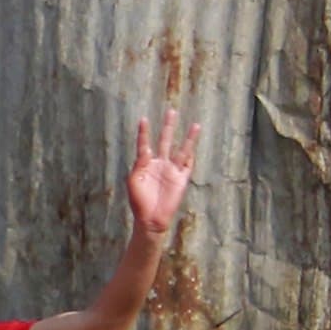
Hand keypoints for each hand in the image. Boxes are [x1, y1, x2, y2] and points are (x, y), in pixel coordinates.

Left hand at [126, 109, 199, 234]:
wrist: (150, 218)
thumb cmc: (139, 201)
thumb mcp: (134, 181)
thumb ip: (139, 164)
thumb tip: (145, 150)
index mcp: (146, 164)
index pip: (145, 144)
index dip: (144, 133)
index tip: (143, 119)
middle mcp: (160, 164)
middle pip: (165, 141)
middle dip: (168, 127)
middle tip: (171, 111)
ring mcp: (172, 170)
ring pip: (182, 150)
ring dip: (188, 138)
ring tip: (196, 125)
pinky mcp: (182, 179)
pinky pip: (188, 165)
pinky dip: (191, 155)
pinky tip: (193, 145)